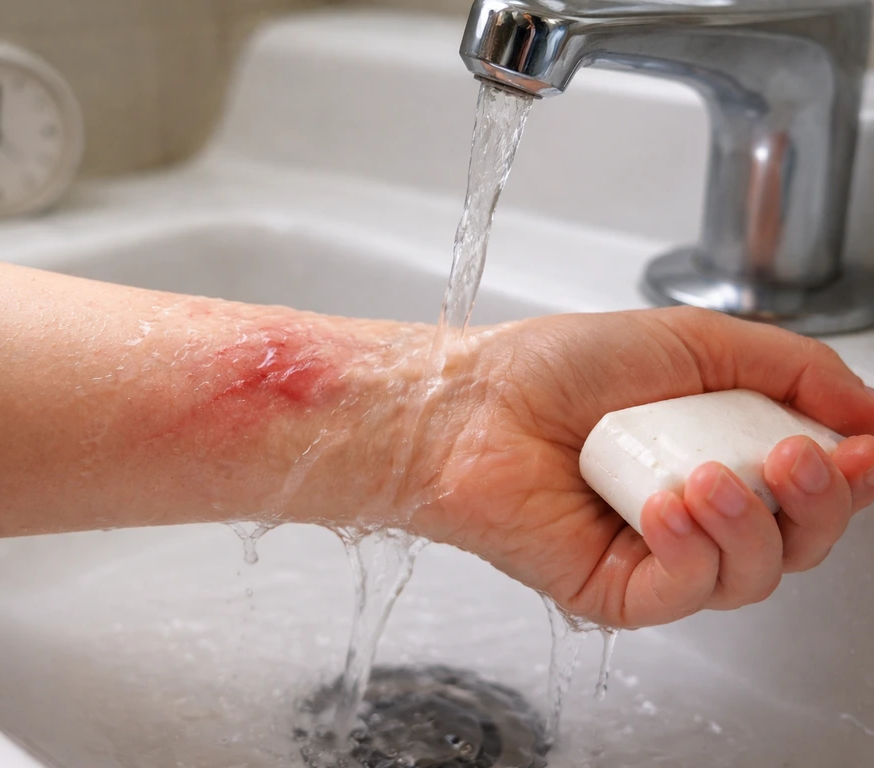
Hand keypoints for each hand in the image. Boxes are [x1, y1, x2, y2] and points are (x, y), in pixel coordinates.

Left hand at [411, 307, 873, 628]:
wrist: (475, 403)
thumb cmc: (560, 369)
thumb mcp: (695, 343)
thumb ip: (790, 368)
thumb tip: (869, 411)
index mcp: (721, 454)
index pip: (812, 488)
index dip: (850, 476)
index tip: (864, 448)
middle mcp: (696, 511)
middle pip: (799, 542)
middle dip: (817, 504)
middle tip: (796, 457)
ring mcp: (658, 555)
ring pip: (752, 575)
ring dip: (749, 524)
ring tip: (704, 474)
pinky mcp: (617, 591)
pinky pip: (686, 592)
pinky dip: (690, 550)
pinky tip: (662, 506)